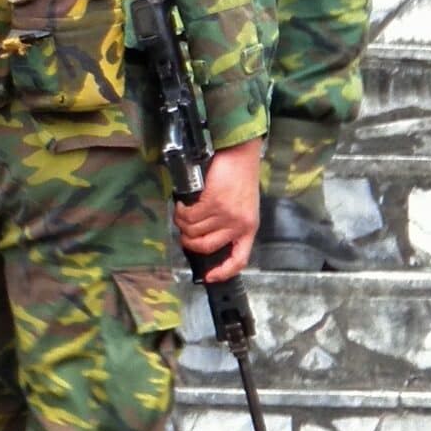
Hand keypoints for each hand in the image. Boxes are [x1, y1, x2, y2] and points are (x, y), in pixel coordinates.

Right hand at [175, 140, 262, 285]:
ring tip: (181, 213)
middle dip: (189, 242)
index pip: (239, 259)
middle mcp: (238, 225)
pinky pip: (190, 215)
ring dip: (182, 223)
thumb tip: (205, 234)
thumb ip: (230, 222)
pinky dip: (181, 211)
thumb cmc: (240, 177)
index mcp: (248, 228)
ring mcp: (226, 214)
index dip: (223, 272)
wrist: (240, 154)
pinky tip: (181, 204)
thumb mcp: (242, 205)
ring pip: (194, 230)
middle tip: (183, 232)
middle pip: (206, 246)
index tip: (209, 276)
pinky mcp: (214, 202)